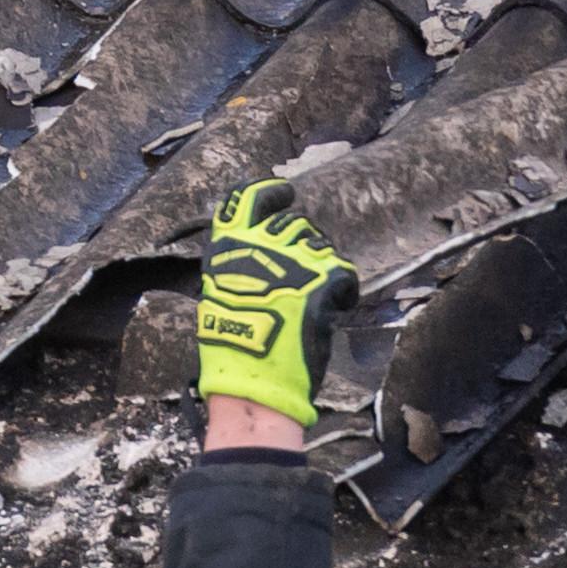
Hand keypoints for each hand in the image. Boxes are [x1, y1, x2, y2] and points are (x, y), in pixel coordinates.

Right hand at [197, 178, 353, 429]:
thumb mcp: (221, 291)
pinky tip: (340, 303)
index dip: (268, 191)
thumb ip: (241, 266)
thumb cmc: (232, 343)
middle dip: (304, 243)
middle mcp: (258, 245)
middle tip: (305, 270)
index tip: (284, 191)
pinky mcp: (319, 283)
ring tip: (319, 292)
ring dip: (323, 265)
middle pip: (292, 224)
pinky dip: (345, 288)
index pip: (245, 199)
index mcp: (226, 247)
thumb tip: (265, 255)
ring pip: (321, 246)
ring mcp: (290, 261)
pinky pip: (343, 272)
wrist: (251, 376)